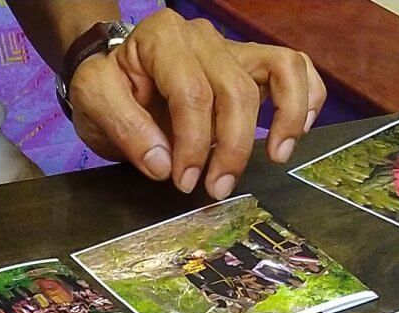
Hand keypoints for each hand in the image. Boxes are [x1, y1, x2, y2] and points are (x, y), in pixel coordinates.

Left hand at [68, 9, 326, 198]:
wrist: (114, 76)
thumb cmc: (106, 89)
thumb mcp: (94, 103)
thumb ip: (124, 129)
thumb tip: (164, 165)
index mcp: (161, 38)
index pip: (192, 92)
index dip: (193, 144)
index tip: (183, 182)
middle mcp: (202, 37)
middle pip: (237, 90)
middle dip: (231, 148)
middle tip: (216, 189)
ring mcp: (231, 47)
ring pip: (279, 70)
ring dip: (283, 119)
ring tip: (276, 157)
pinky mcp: (249, 63)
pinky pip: (294, 66)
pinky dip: (305, 96)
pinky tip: (295, 132)